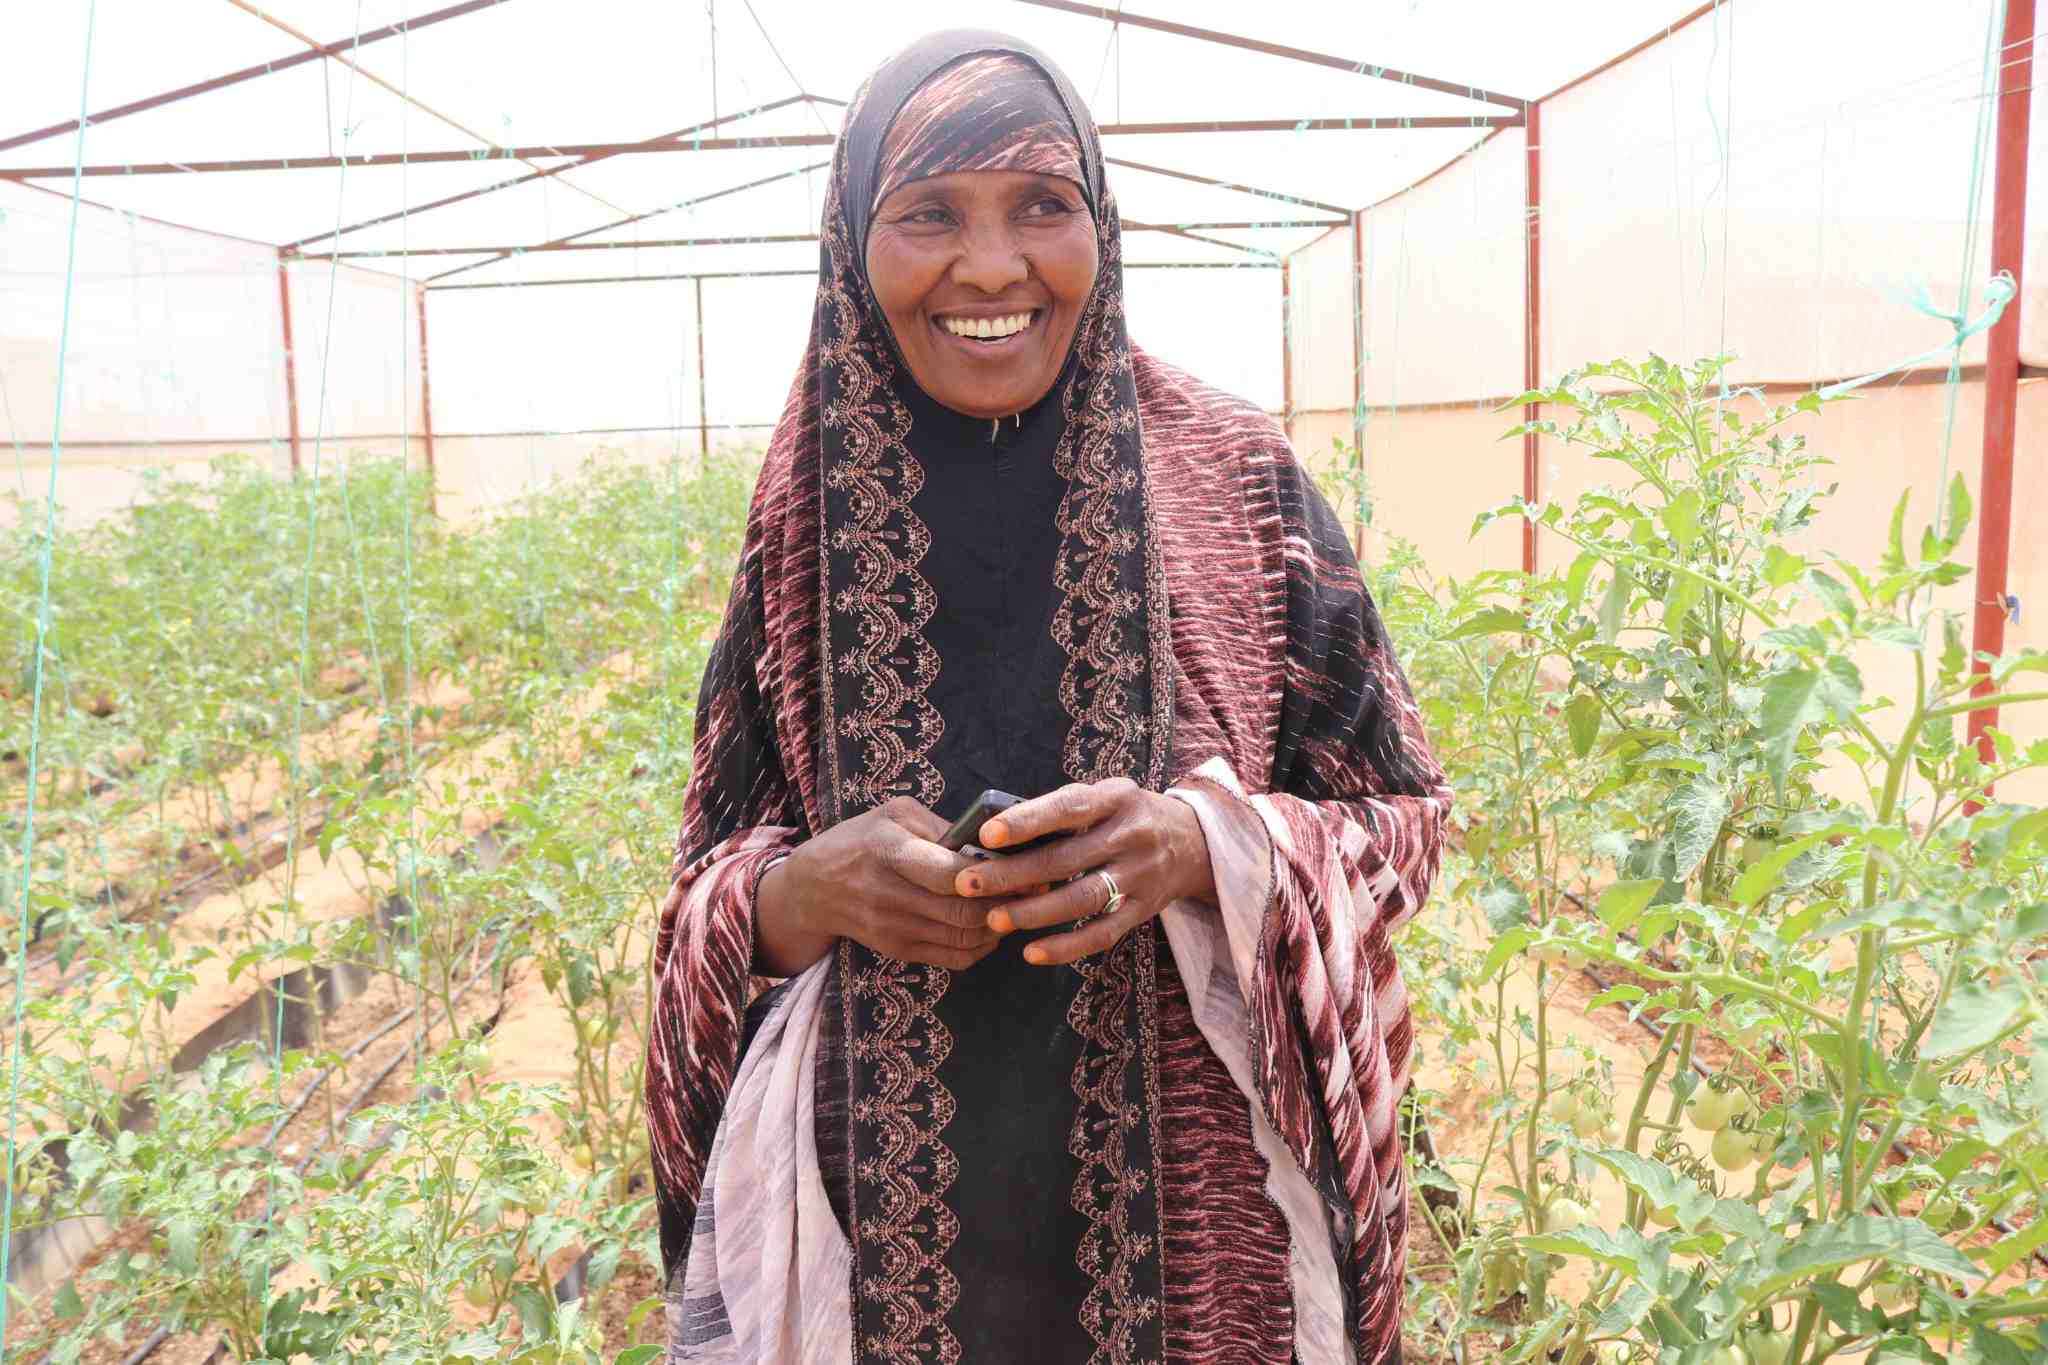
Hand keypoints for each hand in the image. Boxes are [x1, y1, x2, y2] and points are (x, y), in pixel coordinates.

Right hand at [755, 796, 1002, 974]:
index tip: (1019, 866)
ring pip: (965, 938)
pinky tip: (992, 926)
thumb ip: (942, 828)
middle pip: (963, 912)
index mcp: (889, 850)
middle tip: (1034, 888)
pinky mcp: (899, 951)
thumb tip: (990, 847)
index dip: (989, 875)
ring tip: (1019, 905)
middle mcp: (889, 894)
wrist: (813, 888)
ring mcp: (894, 928)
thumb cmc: (861, 841)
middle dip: (1007, 903)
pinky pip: (954, 957)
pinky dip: (983, 946)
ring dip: (1000, 925)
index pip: (947, 873)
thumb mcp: (894, 815)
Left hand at [951, 777, 1214, 966]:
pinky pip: (1102, 934)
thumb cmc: (1126, 815)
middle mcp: (1131, 836)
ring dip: (1033, 913)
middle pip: (1066, 860)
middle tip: (968, 884)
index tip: (987, 834)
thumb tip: (993, 837)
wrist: (1193, 840)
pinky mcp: (1144, 910)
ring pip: (1082, 900)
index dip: (1027, 822)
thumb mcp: (1104, 797)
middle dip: (1013, 874)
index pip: (1068, 809)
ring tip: (994, 919)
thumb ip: (1061, 813)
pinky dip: (1066, 947)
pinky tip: (1031, 953)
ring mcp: (1141, 875)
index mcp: (1115, 799)